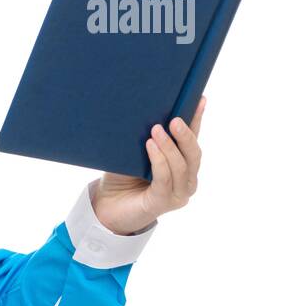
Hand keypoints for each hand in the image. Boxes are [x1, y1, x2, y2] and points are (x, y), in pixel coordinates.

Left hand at [91, 95, 205, 234]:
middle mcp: (186, 180)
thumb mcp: (134, 152)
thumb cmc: (121, 176)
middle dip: (186, 135)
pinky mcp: (163, 203)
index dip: (197, 120)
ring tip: (157, 129)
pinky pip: (165, 179)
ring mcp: (178, 194)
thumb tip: (145, 108)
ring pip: (182, 167)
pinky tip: (150, 146)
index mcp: (182, 165)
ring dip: (170, 147)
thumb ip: (146, 137)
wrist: (105, 206)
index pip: (192, 140)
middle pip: (193, 154)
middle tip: (175, 118)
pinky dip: (159, 161)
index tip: (200, 98)